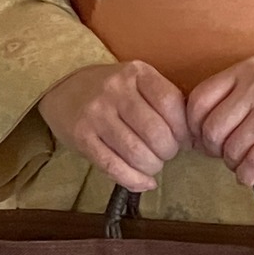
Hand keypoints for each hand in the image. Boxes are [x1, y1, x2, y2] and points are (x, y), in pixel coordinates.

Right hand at [38, 60, 191, 191]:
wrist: (61, 85)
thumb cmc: (109, 89)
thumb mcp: (137, 81)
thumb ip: (162, 100)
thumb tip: (192, 137)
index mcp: (136, 73)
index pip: (171, 104)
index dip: (184, 129)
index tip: (184, 140)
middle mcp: (115, 90)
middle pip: (156, 133)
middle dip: (168, 152)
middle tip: (165, 154)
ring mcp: (96, 114)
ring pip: (136, 153)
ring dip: (152, 167)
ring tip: (151, 165)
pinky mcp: (81, 137)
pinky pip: (114, 167)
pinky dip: (134, 180)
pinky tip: (143, 182)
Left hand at [185, 53, 253, 189]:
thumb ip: (240, 88)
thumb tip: (211, 121)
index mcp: (247, 70)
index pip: (199, 100)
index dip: (193, 125)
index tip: (202, 137)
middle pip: (211, 129)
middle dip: (212, 149)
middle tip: (223, 154)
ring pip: (231, 149)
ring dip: (232, 164)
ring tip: (242, 163)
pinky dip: (247, 175)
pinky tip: (251, 175)